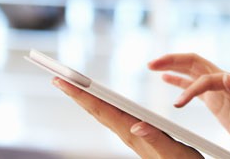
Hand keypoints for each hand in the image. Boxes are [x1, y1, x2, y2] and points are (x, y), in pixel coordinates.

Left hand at [52, 77, 203, 158]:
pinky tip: (99, 102)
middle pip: (96, 109)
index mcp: (132, 133)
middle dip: (76, 93)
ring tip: (72, 87)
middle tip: (56, 78)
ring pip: (102, 113)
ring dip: (86, 98)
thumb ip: (156, 138)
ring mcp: (131, 134)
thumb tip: (136, 125)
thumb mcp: (173, 151)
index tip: (62, 81)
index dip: (80, 94)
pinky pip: (112, 116)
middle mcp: (128, 132)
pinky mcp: (138, 135)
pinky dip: (101, 105)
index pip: (101, 109)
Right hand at [150, 53, 229, 156]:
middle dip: (173, 60)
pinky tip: (165, 77)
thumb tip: (228, 76)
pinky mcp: (215, 99)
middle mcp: (225, 79)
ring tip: (153, 66)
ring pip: (191, 71)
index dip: (190, 89)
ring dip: (173, 66)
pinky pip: (193, 85)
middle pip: (194, 63)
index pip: (205, 78)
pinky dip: (179, 80)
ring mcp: (219, 88)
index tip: (178, 105)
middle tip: (152, 63)